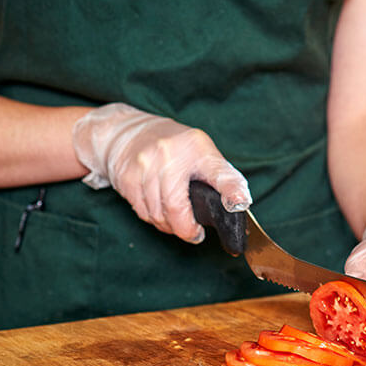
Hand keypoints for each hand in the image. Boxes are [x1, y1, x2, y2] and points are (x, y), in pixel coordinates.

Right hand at [72, 103, 250, 242]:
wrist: (129, 132)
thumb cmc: (175, 148)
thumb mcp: (204, 154)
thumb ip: (223, 178)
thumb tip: (239, 204)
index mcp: (197, 147)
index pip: (219, 173)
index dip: (231, 191)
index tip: (239, 206)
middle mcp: (168, 154)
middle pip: (176, 208)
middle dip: (186, 229)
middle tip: (195, 234)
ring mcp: (144, 165)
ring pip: (157, 215)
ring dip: (169, 226)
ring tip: (177, 222)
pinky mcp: (126, 178)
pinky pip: (142, 212)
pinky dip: (154, 219)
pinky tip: (160, 212)